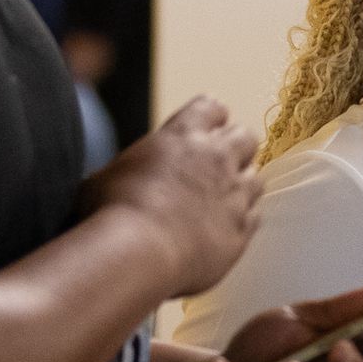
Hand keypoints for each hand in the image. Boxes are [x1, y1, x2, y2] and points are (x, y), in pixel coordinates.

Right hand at [79, 96, 261, 297]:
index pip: (211, 108)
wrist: (136, 253)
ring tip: (220, 201)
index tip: (203, 130)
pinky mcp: (242, 229)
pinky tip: (222, 229)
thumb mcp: (106, 176)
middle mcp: (217, 158)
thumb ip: (129, 170)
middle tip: (217, 166)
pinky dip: (242, 220)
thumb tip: (118, 180)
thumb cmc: (110, 213)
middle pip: (245, 137)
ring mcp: (235, 194)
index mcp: (183, 135)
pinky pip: (255, 216)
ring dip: (241, 186)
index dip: (209, 118)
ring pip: (256, 178)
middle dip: (234, 148)